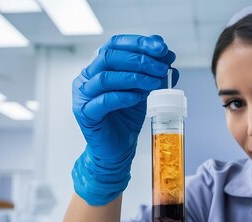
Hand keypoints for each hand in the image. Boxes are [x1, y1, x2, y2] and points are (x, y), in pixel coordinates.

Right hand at [72, 34, 178, 205]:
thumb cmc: (127, 118)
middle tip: (162, 67)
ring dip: (134, 77)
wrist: (118, 149)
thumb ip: (153, 72)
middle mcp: (87, 77)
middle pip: (109, 57)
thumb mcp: (143, 90)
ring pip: (105, 78)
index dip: (139, 43)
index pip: (115, 44)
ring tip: (154, 82)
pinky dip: (123, 97)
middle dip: (139, 59)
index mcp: (99, 67)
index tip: (162, 48)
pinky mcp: (85, 114)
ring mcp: (83, 95)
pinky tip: (138, 97)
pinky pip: (103, 101)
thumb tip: (168, 55)